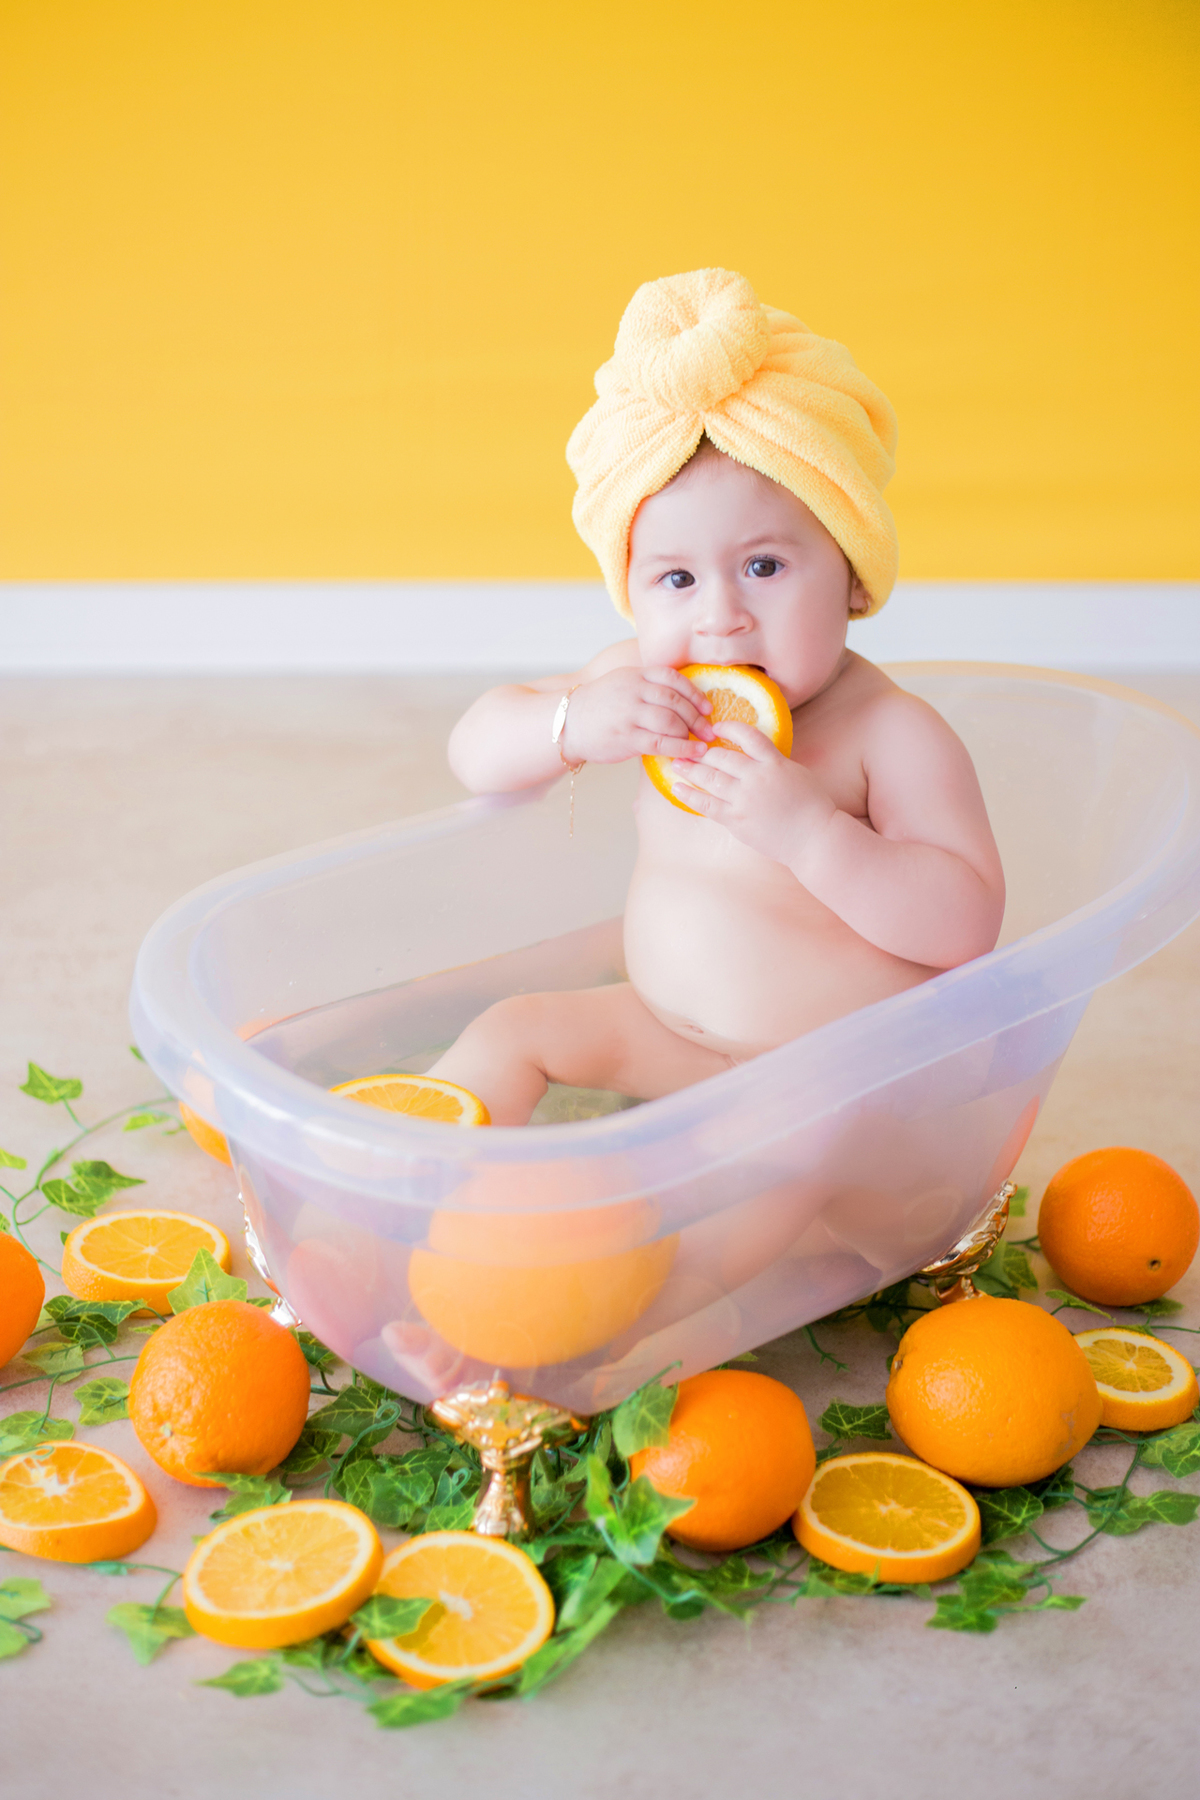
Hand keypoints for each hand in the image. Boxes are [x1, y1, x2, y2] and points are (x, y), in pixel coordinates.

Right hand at [560, 666, 713, 764]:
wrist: (567, 724)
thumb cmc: (599, 707)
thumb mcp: (622, 683)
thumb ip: (648, 685)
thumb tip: (684, 699)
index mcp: (635, 675)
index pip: (673, 678)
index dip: (694, 693)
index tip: (707, 707)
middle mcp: (633, 691)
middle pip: (676, 700)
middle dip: (697, 717)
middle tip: (710, 730)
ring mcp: (629, 713)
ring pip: (671, 721)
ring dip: (691, 733)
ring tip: (701, 743)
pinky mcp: (626, 737)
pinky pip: (661, 742)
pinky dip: (681, 748)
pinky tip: (692, 753)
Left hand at [669, 721, 835, 863]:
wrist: (815, 838)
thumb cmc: (811, 807)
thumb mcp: (796, 773)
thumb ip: (773, 762)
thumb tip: (754, 755)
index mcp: (774, 762)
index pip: (747, 735)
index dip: (728, 727)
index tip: (715, 727)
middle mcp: (757, 778)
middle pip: (721, 756)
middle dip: (700, 750)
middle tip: (685, 746)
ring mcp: (744, 799)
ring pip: (710, 778)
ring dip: (690, 769)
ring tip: (677, 764)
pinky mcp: (736, 820)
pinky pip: (706, 805)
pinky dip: (689, 795)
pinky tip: (677, 788)